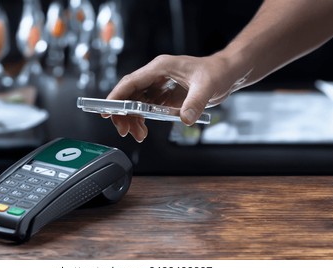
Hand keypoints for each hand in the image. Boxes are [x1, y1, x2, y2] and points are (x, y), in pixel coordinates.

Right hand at [105, 53, 248, 141]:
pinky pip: (146, 108)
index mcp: (160, 67)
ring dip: (132, 119)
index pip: (131, 82)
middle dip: (123, 113)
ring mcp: (159, 85)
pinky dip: (142, 119)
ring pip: (135, 102)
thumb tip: (184, 118)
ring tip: (138, 135)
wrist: (226, 73)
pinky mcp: (163, 95)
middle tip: (124, 131)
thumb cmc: (216, 72)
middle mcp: (156, 75)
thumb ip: (195, 102)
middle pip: (129, 94)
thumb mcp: (207, 87)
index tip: (106, 110)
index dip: (116, 96)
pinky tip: (144, 130)